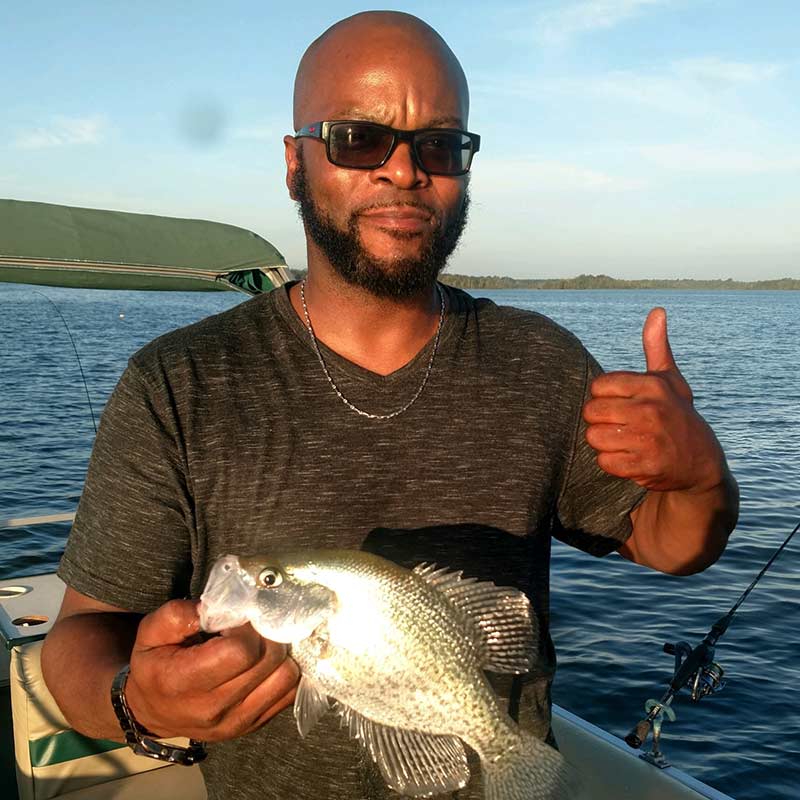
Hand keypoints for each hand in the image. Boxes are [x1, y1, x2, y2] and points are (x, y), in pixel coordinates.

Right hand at [125, 600, 298, 741]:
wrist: (152, 711)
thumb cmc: (155, 665)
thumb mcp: (152, 632)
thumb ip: (182, 614)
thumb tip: (222, 606)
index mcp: (184, 683)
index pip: (240, 651)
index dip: (246, 627)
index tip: (237, 619)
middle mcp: (213, 709)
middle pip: (268, 661)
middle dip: (266, 634)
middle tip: (253, 627)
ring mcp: (236, 722)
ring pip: (286, 677)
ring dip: (279, 653)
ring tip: (260, 644)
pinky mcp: (253, 726)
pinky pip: (289, 694)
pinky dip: (284, 672)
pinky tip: (267, 662)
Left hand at [583, 307, 725, 493]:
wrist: (701, 462)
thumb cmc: (677, 414)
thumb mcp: (670, 380)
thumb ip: (656, 347)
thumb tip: (657, 311)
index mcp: (652, 385)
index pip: (598, 386)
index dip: (602, 397)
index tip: (618, 403)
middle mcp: (650, 410)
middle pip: (591, 412)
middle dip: (598, 421)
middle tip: (617, 424)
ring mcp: (648, 439)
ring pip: (595, 437)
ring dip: (604, 443)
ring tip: (622, 441)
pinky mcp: (645, 465)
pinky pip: (605, 462)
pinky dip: (612, 463)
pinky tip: (628, 458)